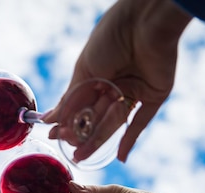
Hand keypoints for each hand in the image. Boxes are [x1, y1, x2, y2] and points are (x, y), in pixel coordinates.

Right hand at [42, 0, 190, 161]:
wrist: (144, 23)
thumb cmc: (110, 39)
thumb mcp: (85, 70)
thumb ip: (70, 99)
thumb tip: (50, 119)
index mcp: (95, 77)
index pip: (79, 106)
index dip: (68, 122)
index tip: (54, 136)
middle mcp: (114, 86)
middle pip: (95, 117)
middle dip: (83, 135)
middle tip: (72, 153)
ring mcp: (134, 92)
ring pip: (113, 122)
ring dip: (98, 140)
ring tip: (82, 156)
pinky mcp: (154, 96)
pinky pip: (141, 122)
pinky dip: (131, 139)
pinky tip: (120, 157)